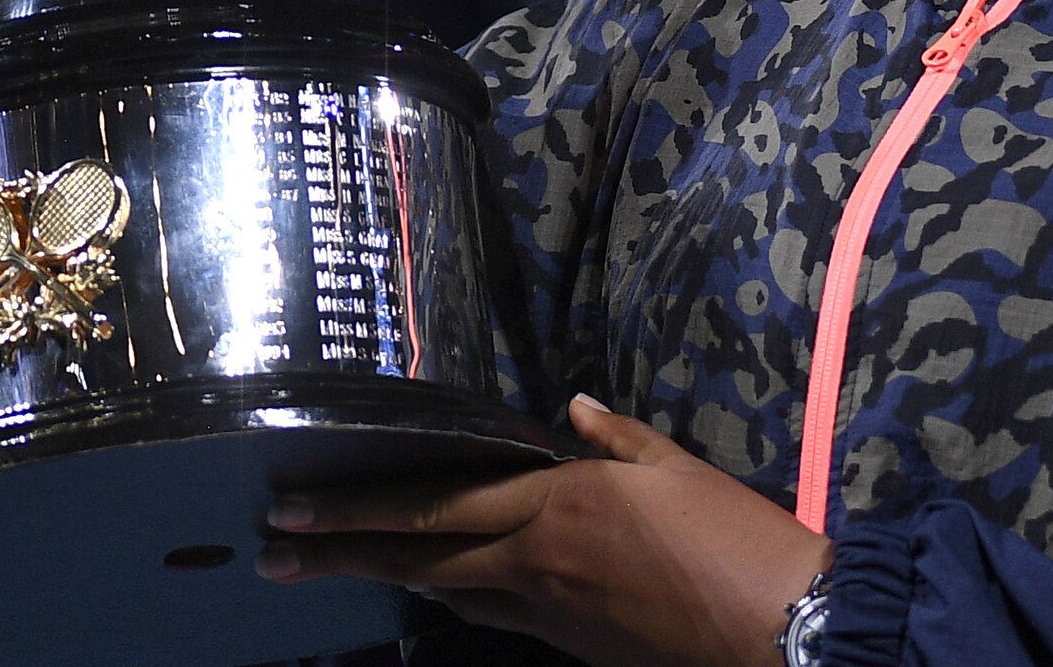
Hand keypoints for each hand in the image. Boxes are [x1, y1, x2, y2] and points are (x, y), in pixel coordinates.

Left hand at [257, 394, 830, 666]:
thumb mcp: (678, 470)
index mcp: (558, 505)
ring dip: (393, 576)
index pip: (435, 504)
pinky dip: (456, 594)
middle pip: (419, 557)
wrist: (777, 632)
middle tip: (275, 552)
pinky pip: (495, 613)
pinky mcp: (572, 647)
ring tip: (338, 564)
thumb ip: (617, 440)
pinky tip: (440, 587)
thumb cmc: (736, 540)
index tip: (295, 508)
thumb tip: (572, 409)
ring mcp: (550, 613)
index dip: (358, 510)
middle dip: (342, 552)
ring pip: (451, 591)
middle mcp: (536, 562)